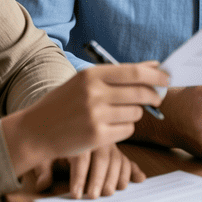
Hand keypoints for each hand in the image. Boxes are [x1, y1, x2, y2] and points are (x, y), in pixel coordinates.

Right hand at [1, 62, 167, 178]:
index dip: (155, 75)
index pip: (134, 72)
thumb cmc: (63, 104)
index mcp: (91, 75)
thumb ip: (118, 74)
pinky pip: (127, 130)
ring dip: (135, 114)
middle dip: (154, 96)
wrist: (35, 131)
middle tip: (157, 99)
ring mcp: (95, 116)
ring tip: (119, 114)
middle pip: (140, 93)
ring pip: (136, 113)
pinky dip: (125, 129)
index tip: (166, 78)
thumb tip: (154, 65)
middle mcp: (94, 93)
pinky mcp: (97, 136)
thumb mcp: (85, 82)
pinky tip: (111, 127)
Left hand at [17, 144, 145, 196]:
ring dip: (116, 176)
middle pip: (102, 157)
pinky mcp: (116, 150)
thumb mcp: (46, 152)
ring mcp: (108, 143)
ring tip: (113, 191)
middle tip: (96, 195)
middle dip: (100, 178)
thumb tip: (42, 185)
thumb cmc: (54, 142)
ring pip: (117, 157)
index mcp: (78, 136)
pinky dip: (134, 169)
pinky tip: (139, 179)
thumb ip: (44, 169)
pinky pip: (127, 159)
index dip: (79, 177)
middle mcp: (96, 137)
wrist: (64, 121)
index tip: (76, 194)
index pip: (81, 157)